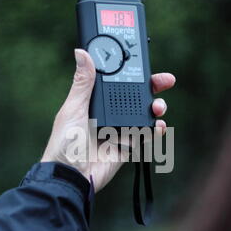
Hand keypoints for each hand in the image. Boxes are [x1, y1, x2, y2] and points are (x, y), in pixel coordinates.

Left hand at [41, 49, 175, 191]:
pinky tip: (159, 126)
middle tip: (166, 80)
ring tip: (158, 108)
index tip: (144, 62)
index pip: (117, 82)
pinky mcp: (127, 147)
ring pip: (144, 114)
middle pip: (136, 96)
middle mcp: (109, 114)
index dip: (131, 72)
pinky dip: (155, 130)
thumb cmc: (64, 144)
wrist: (71, 177)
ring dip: (155, 108)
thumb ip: (83, 83)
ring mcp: (119, 130)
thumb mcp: (73, 109)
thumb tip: (81, 53)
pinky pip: (146, 135)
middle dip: (152, 88)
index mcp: (95, 103)